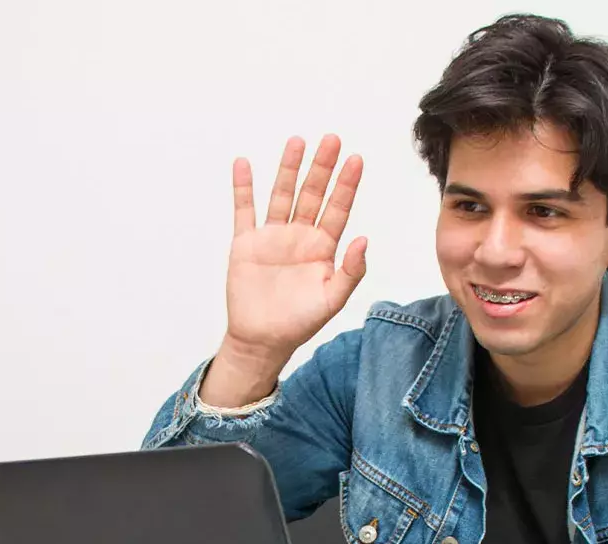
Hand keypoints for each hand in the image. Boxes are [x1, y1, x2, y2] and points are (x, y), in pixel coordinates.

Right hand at [202, 135, 366, 406]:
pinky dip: (243, 187)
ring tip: (297, 141)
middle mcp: (299, 236)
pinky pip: (244, 210)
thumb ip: (351, 271)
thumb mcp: (332, 300)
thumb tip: (364, 239)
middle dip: (321, 167)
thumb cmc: (299, 323)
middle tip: (331, 139)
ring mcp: (272, 237)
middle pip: (312, 194)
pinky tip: (243, 164)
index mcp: (322, 247)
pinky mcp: (246, 243)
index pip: (338, 208)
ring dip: (288, 168)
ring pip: (281, 194)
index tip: (355, 159)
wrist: (262, 340)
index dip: (346, 184)